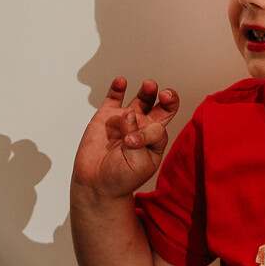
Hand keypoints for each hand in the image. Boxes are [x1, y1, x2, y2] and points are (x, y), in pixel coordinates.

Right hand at [71, 77, 179, 200]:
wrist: (96, 184)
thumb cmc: (121, 179)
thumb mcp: (138, 165)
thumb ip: (138, 141)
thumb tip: (128, 114)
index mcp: (155, 140)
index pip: (159, 126)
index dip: (148, 131)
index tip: (132, 141)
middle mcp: (143, 126)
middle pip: (161, 106)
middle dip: (168, 97)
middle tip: (165, 94)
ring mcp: (126, 119)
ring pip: (142, 98)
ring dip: (148, 90)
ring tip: (149, 85)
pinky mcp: (106, 116)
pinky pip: (114, 97)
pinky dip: (117, 87)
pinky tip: (121, 81)